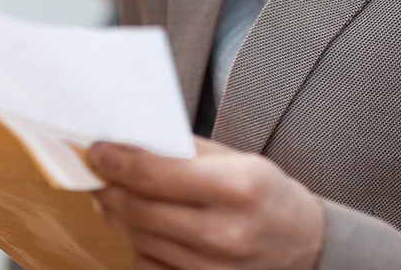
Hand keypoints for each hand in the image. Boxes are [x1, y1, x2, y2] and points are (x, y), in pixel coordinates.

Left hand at [89, 137, 325, 269]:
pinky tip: (139, 227)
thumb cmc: (267, 195)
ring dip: (117, 213)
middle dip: (108, 187)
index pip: (154, 175)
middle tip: (97, 172)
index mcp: (235, 188)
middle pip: (138, 209)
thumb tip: (131, 143)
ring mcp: (213, 267)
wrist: (303, 244)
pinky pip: (148, 266)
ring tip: (113, 195)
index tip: (97, 150)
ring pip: (138, 238)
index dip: (116, 161)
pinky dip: (136, 244)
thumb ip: (184, 151)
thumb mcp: (236, 159)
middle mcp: (223, 232)